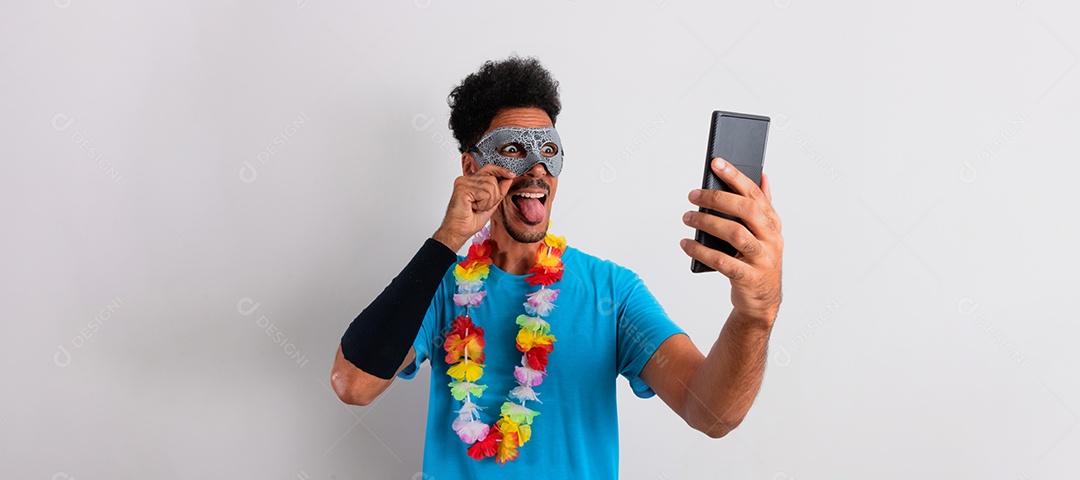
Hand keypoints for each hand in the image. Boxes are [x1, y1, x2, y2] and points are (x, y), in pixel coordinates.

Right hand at [433, 164, 515, 250]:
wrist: (458, 232)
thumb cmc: (469, 221)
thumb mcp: (490, 204)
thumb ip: (499, 191)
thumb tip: (508, 179)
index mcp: (471, 181)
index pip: (489, 169)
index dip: (501, 171)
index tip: (511, 175)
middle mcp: (466, 179)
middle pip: (493, 179)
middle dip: (494, 196)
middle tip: (482, 207)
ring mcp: (463, 183)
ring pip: (490, 186)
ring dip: (488, 202)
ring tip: (476, 208)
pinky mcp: (462, 189)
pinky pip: (484, 194)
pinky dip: (483, 204)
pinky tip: (473, 208)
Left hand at [681, 157, 783, 323]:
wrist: (762, 302)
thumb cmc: (757, 262)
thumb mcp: (764, 234)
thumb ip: (763, 206)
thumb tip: (763, 176)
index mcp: (773, 224)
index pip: (755, 194)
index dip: (736, 176)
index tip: (716, 163)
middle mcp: (771, 239)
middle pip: (746, 210)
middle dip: (717, 199)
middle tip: (693, 195)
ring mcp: (762, 259)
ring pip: (735, 233)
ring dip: (707, 222)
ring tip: (687, 217)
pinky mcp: (748, 278)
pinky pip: (723, 261)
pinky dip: (701, 251)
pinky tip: (686, 244)